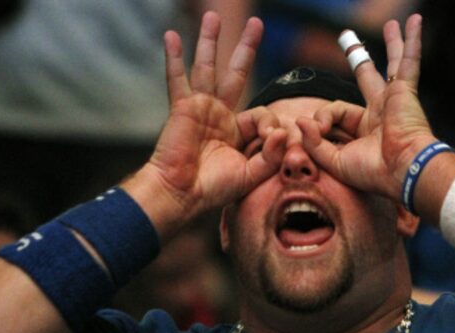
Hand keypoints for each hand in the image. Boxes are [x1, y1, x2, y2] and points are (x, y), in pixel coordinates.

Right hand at [142, 12, 283, 222]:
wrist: (182, 193)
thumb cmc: (213, 189)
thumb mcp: (251, 174)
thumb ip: (270, 155)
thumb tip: (283, 132)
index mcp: (237, 131)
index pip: (261, 114)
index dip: (271, 126)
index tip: (272, 140)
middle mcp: (219, 114)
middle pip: (235, 73)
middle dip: (245, 48)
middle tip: (256, 24)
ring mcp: (200, 107)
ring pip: (207, 67)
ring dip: (209, 41)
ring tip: (213, 16)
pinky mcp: (183, 107)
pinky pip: (177, 78)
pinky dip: (173, 57)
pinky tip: (171, 36)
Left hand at [298, 14, 435, 200]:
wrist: (402, 171)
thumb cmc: (372, 173)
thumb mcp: (334, 161)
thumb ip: (314, 142)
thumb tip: (301, 119)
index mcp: (364, 130)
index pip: (336, 110)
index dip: (322, 118)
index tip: (317, 128)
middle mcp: (381, 112)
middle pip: (366, 78)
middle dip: (359, 59)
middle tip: (349, 40)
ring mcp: (394, 100)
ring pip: (392, 65)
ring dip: (392, 44)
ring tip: (392, 24)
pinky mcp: (404, 91)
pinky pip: (409, 61)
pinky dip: (412, 41)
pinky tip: (414, 21)